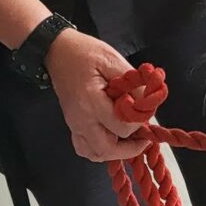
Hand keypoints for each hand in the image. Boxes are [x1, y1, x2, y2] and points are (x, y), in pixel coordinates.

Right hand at [46, 29, 150, 162]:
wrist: (58, 51)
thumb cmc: (84, 53)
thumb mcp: (114, 61)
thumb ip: (133, 84)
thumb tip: (147, 104)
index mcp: (90, 100)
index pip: (120, 127)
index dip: (137, 124)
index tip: (144, 113)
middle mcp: (80, 118)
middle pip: (106, 150)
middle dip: (129, 148)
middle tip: (143, 138)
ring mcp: (73, 124)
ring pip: (95, 154)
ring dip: (115, 152)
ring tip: (128, 140)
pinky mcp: (72, 125)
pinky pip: (85, 149)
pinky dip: (100, 150)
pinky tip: (111, 138)